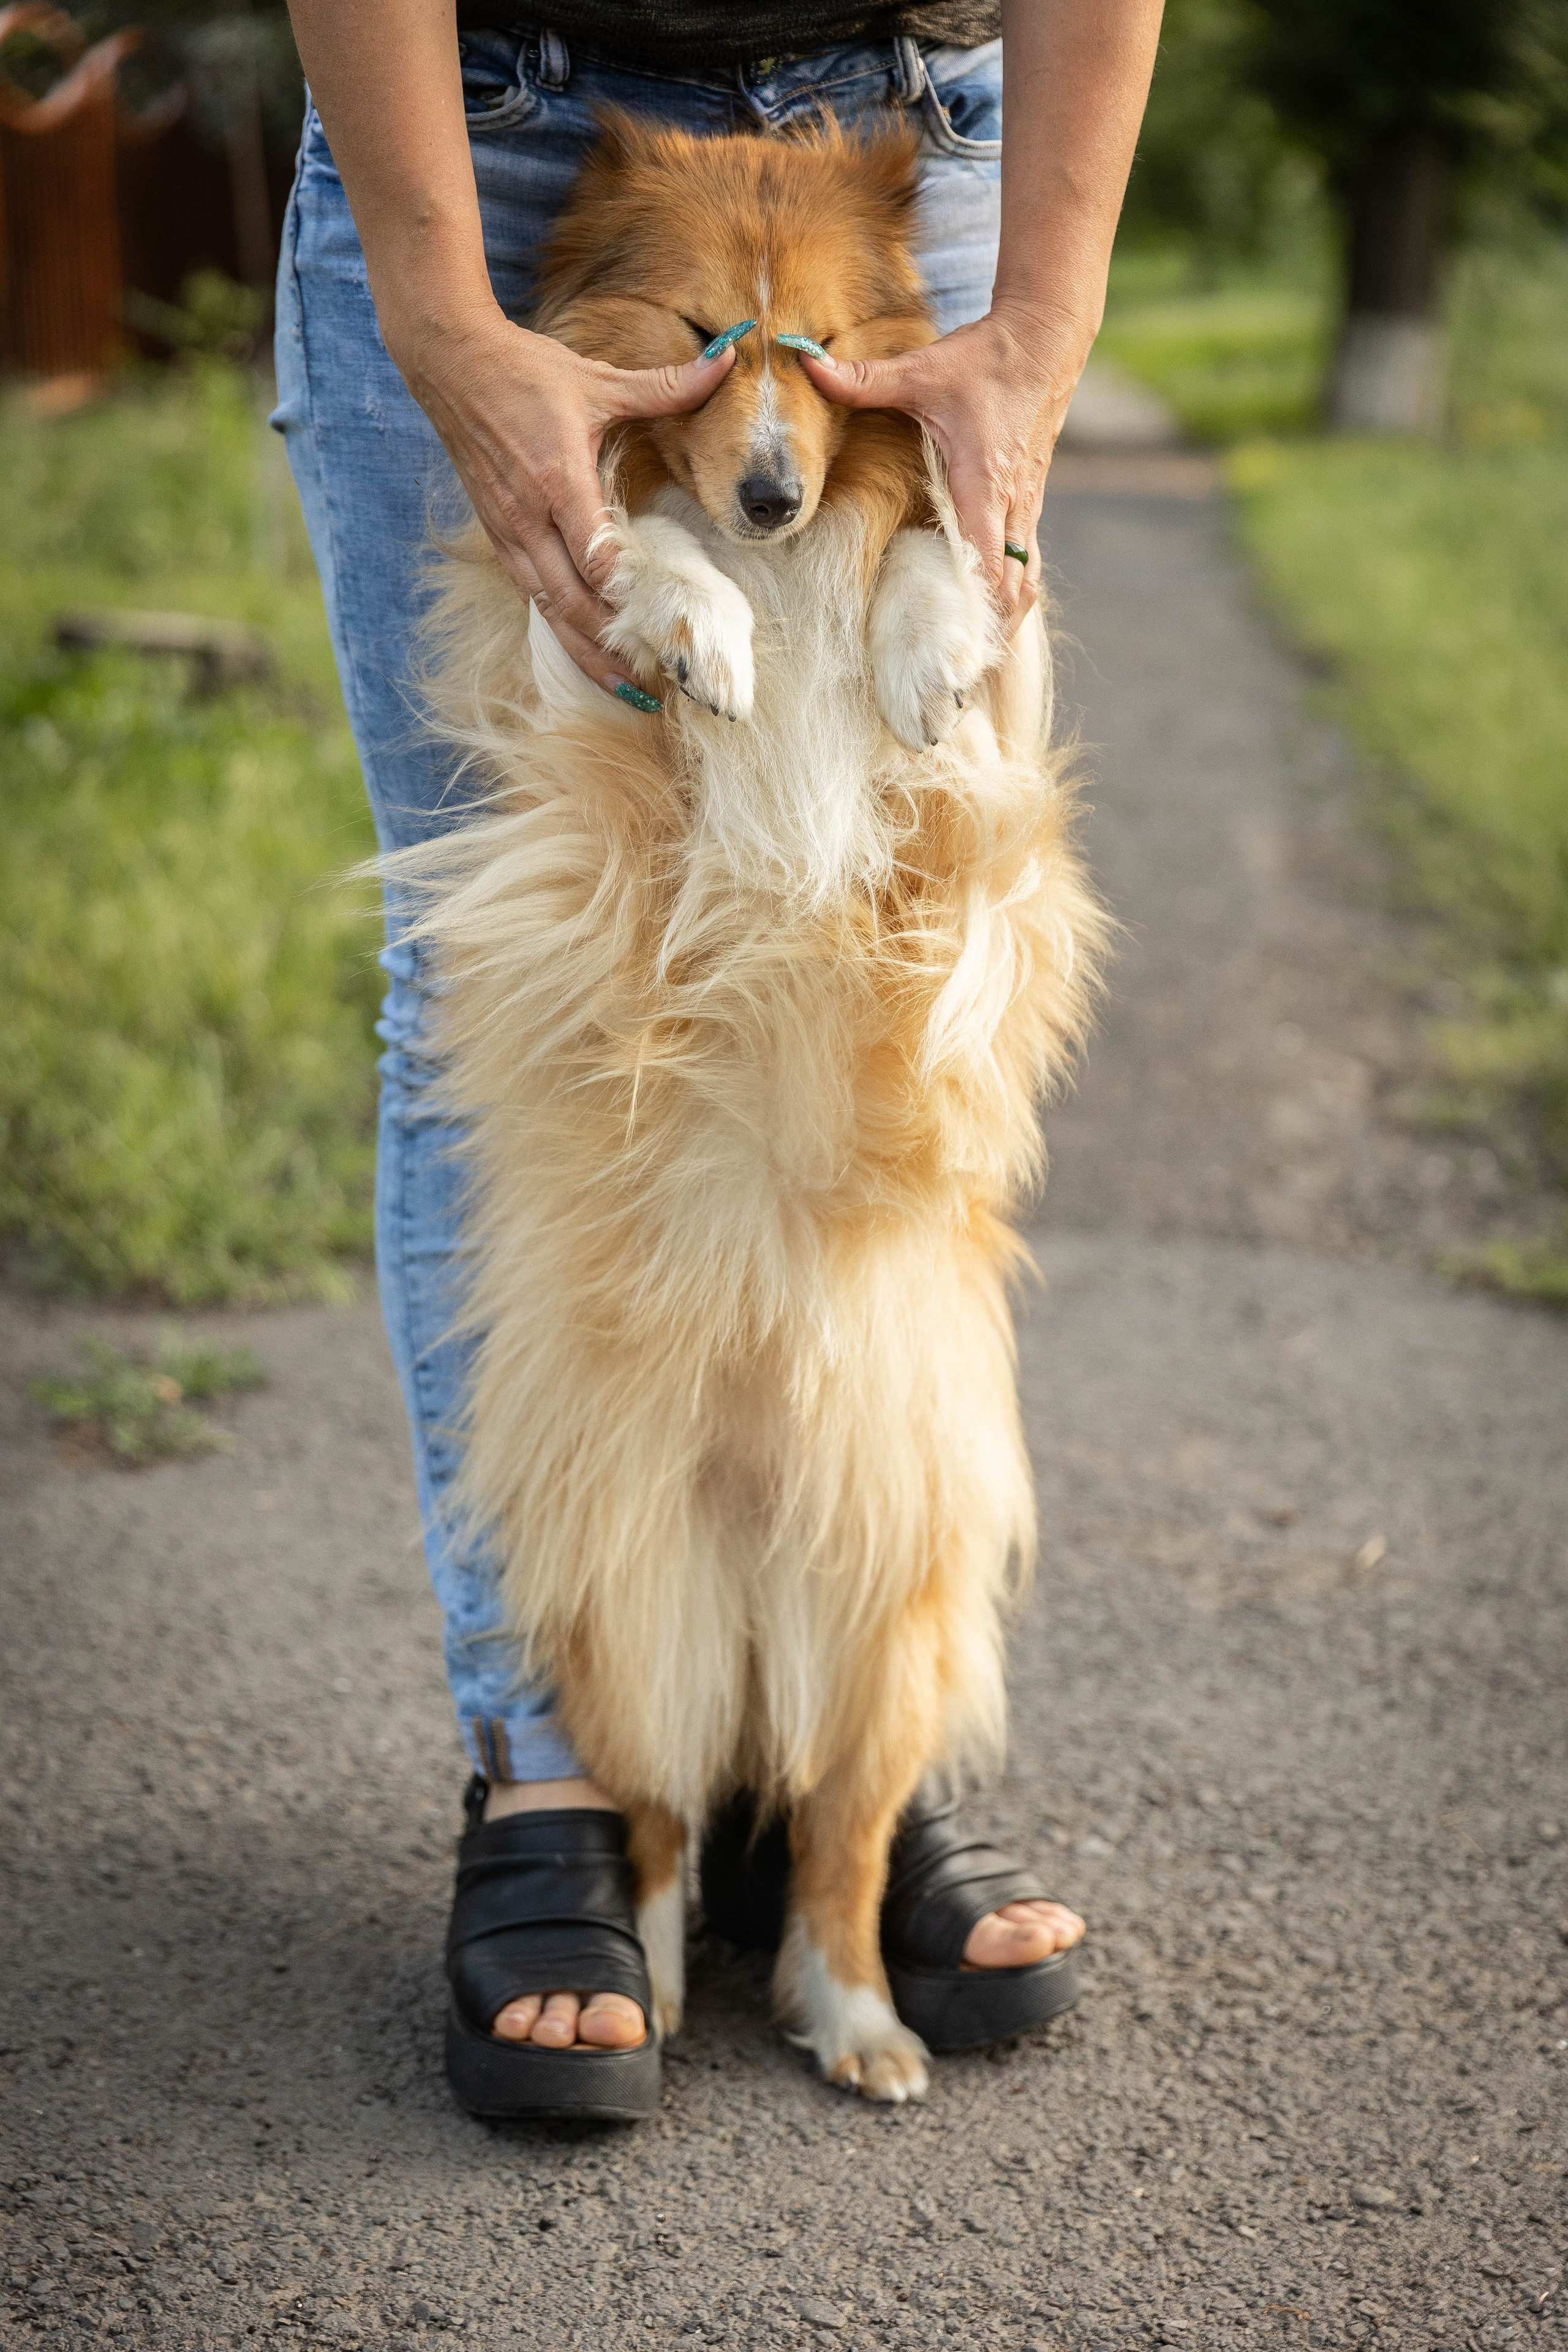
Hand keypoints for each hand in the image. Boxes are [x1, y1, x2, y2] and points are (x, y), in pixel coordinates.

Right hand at [392, 307, 736, 696]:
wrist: (450, 364)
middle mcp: (528, 517)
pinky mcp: (497, 535)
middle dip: (609, 647)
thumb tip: (726, 361)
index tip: (663, 630)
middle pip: (571, 602)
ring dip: (583, 651)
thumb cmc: (525, 371)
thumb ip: (664, 384)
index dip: (627, 599)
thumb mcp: (596, 378)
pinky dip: (558, 625)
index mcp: (557, 480)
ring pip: (547, 608)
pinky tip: (583, 648)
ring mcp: (508, 531)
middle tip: (651, 685)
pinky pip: (530, 593)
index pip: (595, 560)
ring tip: (621, 686)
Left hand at [800, 305, 1090, 626]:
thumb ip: (861, 378)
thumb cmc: (985, 358)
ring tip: (972, 656)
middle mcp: (1011, 504)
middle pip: (1013, 589)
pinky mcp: (1029, 502)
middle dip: (988, 632)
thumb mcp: (921, 369)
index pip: (987, 564)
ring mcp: (1026, 506)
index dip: (974, 609)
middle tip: (954, 676)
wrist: (1045, 339)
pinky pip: (1026, 561)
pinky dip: (1010, 592)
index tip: (952, 649)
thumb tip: (804, 364)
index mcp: (984, 484)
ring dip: (1003, 617)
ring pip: (1026, 581)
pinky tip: (986, 612)